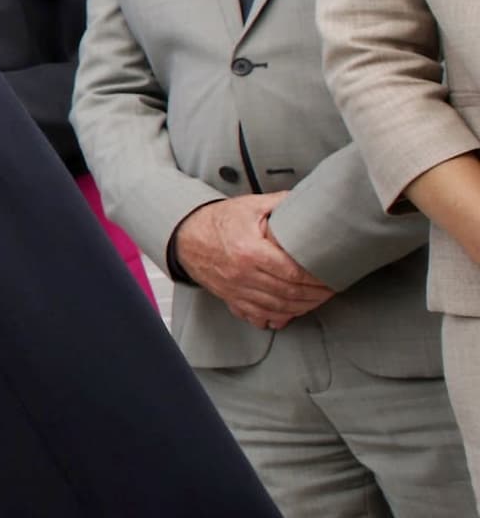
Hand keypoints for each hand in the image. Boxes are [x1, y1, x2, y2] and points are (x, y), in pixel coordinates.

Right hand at [167, 194, 331, 331]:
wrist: (186, 237)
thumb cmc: (218, 221)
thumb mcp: (250, 205)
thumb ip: (282, 203)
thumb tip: (310, 199)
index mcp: (249, 250)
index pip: (292, 273)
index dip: (316, 279)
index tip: (331, 276)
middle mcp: (241, 274)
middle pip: (288, 293)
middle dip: (315, 295)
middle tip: (331, 289)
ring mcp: (235, 289)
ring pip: (277, 308)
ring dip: (302, 307)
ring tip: (317, 300)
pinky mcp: (231, 298)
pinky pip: (259, 315)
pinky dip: (278, 318)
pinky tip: (291, 312)